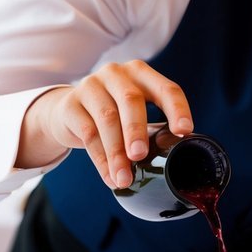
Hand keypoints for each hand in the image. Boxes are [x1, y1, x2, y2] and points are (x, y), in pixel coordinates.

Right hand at [19, 61, 192, 189]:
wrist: (68, 111)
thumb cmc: (112, 113)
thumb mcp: (133, 111)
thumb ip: (151, 127)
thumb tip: (171, 159)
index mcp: (141, 73)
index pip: (166, 88)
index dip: (177, 109)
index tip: (184, 132)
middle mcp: (116, 73)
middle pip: (130, 99)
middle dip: (136, 130)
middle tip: (140, 155)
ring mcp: (91, 86)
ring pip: (106, 119)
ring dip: (116, 152)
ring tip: (124, 178)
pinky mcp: (70, 104)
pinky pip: (87, 133)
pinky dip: (100, 159)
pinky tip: (108, 176)